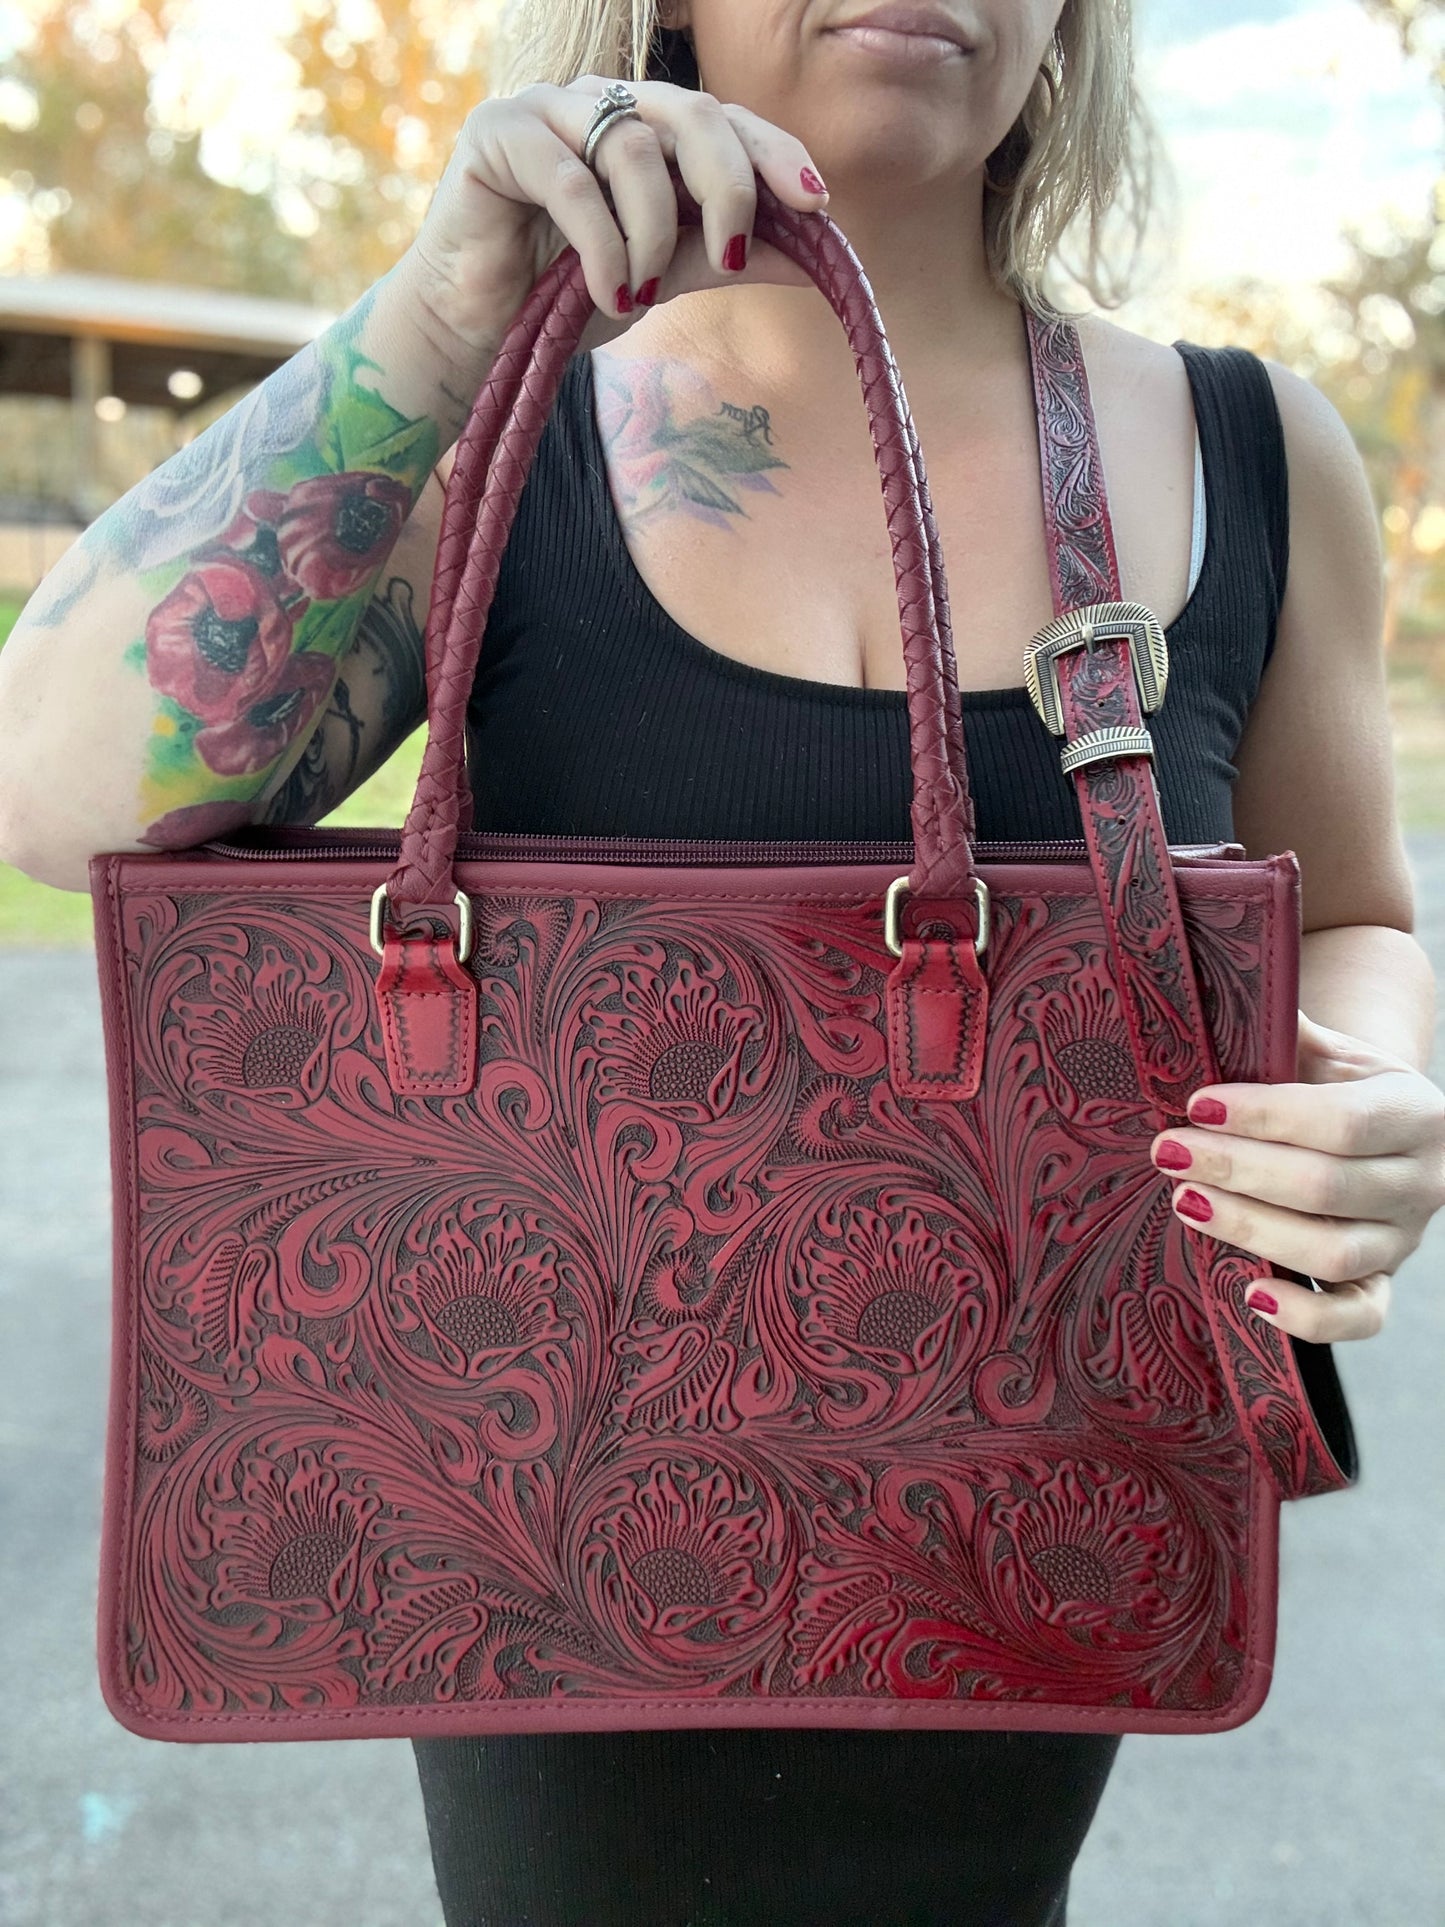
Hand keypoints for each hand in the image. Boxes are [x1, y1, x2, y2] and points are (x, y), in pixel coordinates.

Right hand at [396, 75, 826, 382]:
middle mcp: (599, 104)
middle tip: (733, 257)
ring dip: (651, 233)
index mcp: (643, 126)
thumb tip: (814, 257)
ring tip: (641, 294)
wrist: (476, 335)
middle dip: (726, 186)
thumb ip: (725, 258)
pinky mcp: (497, 133)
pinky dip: (601, 244)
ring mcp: (546, 110)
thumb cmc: (562, 301)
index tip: (816, 203)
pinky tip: (606, 293)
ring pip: (631, 146)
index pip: (723, 119)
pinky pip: (571, 178)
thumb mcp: (662, 279)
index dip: (772, 153)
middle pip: (689, 112)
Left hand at [1148, 1011, 1444, 1341]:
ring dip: (1251, 1229)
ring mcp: (1405, 1239)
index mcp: (1415, 1112)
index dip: (1266, 1115)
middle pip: (1327, 1187)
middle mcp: (1422, 1180)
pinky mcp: (1382, 1283)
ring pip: (1334, 1252)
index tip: (1196, 1103)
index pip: (1341, 1121)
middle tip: (1169, 1152)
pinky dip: (1307, 1317)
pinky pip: (1357, 1317)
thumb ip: (1284, 1030)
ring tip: (1184, 1200)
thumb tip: (1218, 1000)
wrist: (1380, 1122)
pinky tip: (1249, 1292)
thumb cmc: (1336, 1080)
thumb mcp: (1326, 1047)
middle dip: (1238, 1169)